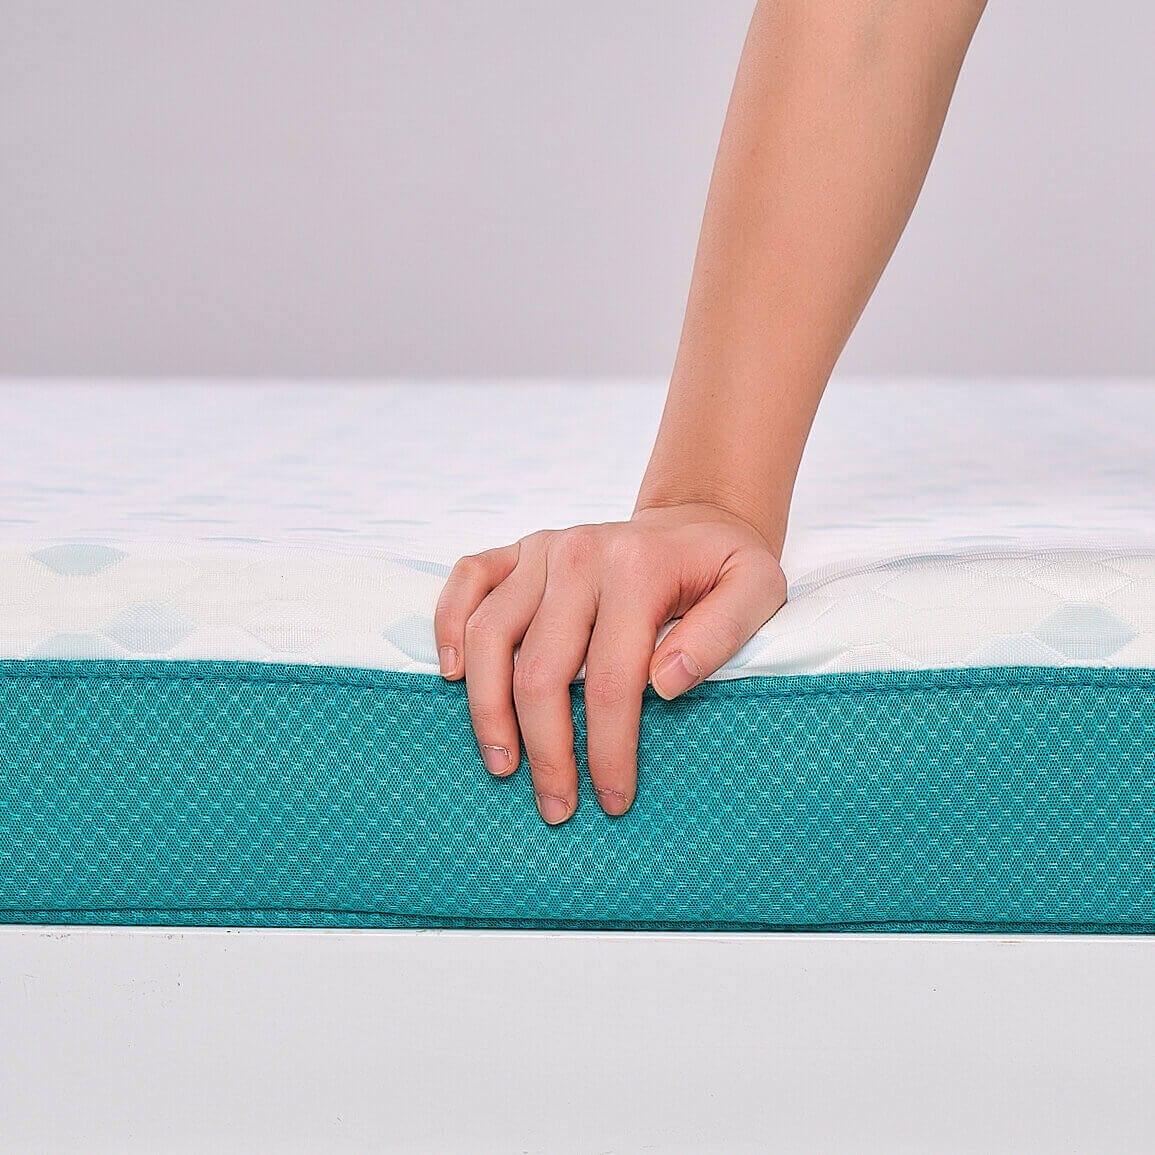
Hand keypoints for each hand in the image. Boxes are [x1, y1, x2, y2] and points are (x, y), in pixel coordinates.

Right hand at [434, 502, 785, 823]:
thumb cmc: (721, 567)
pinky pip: (467, 579)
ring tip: (502, 764)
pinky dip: (448, 625)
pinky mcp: (516, 549)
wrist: (692, 522)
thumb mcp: (758, 588)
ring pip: (490, 635)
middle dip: (547, 750)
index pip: (610, 679)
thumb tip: (664, 682)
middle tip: (556, 806)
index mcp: (636, 568)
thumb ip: (723, 632)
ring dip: (488, 709)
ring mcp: (542, 549)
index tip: (612, 799)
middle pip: (542, 669)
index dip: (607, 748)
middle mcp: (579, 553)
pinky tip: (453, 676)